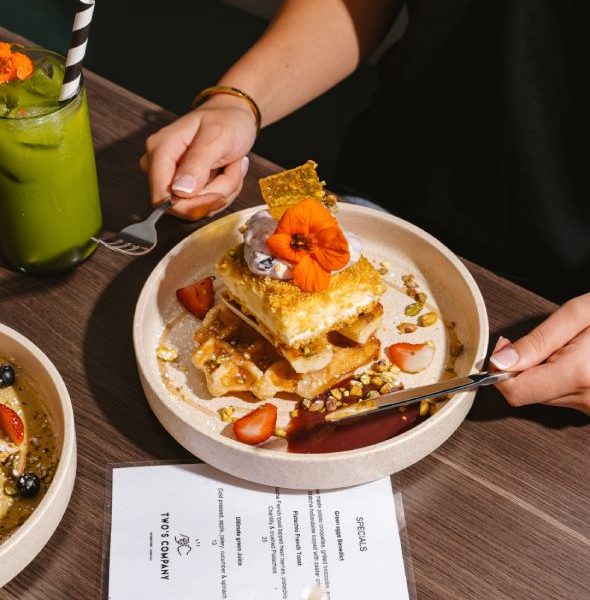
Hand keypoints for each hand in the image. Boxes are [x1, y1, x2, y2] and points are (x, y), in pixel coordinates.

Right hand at [140, 95, 256, 219]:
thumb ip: (198, 163)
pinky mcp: (184, 185)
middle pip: (182, 205)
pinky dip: (222, 192)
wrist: (234, 115)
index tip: (219, 196)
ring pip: (197, 207)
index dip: (191, 206)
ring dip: (223, 191)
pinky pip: (204, 204)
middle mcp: (159, 165)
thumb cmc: (227, 120)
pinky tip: (227, 172)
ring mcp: (171, 176)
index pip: (162, 198)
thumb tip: (180, 191)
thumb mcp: (217, 137)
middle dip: (214, 194)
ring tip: (231, 166)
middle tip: (231, 169)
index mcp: (160, 150)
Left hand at [490, 293, 589, 413]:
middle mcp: (589, 399)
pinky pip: (566, 398)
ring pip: (546, 396)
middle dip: (524, 368)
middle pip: (528, 393)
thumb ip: (537, 341)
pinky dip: (562, 380)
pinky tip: (581, 362)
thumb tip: (500, 362)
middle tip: (543, 341)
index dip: (500, 372)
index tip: (504, 349)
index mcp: (579, 374)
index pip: (515, 392)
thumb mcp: (580, 314)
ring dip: (545, 373)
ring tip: (571, 349)